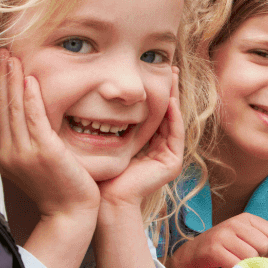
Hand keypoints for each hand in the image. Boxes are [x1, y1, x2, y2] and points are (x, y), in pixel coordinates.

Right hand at [0, 50, 99, 221]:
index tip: (0, 66)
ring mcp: (25, 153)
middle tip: (2, 52)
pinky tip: (29, 80)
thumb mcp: (38, 162)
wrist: (71, 213)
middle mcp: (10, 152)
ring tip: (12, 57)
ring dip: (12, 80)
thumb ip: (31, 141)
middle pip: (2, 107)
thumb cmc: (60, 187)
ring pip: (14, 109)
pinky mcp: (44, 153)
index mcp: (6, 154)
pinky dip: (30, 98)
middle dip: (1, 77)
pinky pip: (34, 120)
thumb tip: (30, 118)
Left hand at [98, 67, 183, 211]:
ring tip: (173, 77)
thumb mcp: (104, 141)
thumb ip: (105, 123)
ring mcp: (168, 157)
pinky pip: (175, 133)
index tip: (151, 70)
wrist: (105, 200)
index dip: (154, 93)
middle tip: (168, 67)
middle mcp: (159, 151)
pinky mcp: (172, 163)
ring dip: (174, 97)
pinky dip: (174, 116)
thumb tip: (91, 98)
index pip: (152, 114)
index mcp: (145, 147)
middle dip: (168, 90)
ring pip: (174, 120)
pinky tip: (170, 99)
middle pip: (167, 114)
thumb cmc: (99, 173)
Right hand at [165, 212, 267, 267]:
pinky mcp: (213, 248)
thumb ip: (261, 242)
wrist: (190, 256)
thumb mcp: (243, 239)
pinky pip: (236, 263)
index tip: (261, 258)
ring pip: (251, 255)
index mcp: (247, 218)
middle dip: (260, 259)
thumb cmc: (222, 250)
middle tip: (248, 264)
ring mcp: (223, 234)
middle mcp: (235, 222)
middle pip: (264, 245)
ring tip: (238, 267)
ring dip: (248, 267)